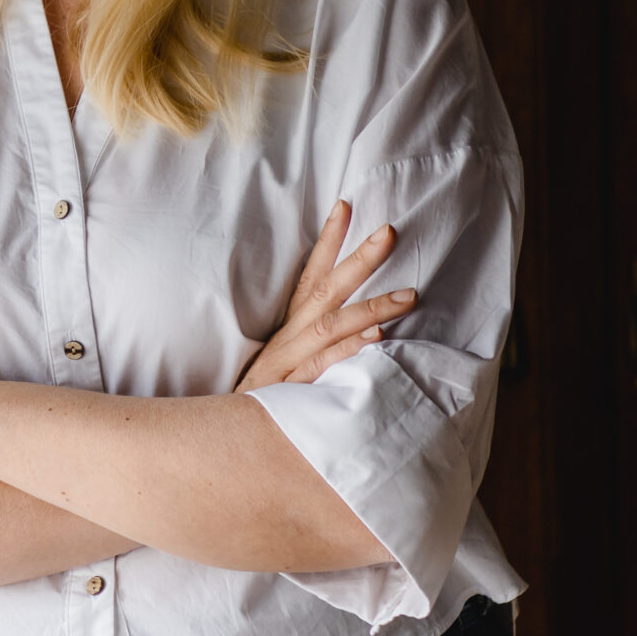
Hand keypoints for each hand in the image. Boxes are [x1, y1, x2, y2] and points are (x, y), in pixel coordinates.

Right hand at [233, 200, 417, 394]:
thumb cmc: (267, 394)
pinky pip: (325, 363)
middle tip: (389, 232)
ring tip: (408, 294)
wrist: (227, 431)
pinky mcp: (293, 386)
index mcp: (292, 325)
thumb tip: (361, 322)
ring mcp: (292, 359)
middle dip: (359, 259)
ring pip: (332, 324)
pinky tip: (376, 336)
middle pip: (326, 289)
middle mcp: (292, 335)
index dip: (328, 240)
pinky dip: (349, 348)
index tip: (345, 205)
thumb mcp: (287, 360)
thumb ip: (317, 341)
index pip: (311, 274)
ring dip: (370, 305)